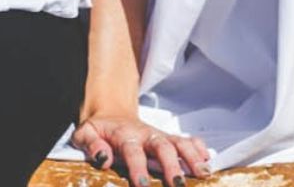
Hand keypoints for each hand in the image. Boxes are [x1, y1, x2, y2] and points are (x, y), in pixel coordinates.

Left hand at [72, 113, 210, 185]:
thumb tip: (104, 159)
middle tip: (178, 184)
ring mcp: (159, 136)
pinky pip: (188, 140)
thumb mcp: (85, 134)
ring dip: (192, 158)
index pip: (133, 151)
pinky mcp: (168, 139)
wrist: (111, 114)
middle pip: (162, 146)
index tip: (143, 185)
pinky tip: (207, 162)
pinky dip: (199, 149)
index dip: (138, 168)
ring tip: (203, 174)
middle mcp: (146, 134)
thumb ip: (91, 145)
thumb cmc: (99, 130)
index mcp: (124, 135)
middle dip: (172, 165)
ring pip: (179, 143)